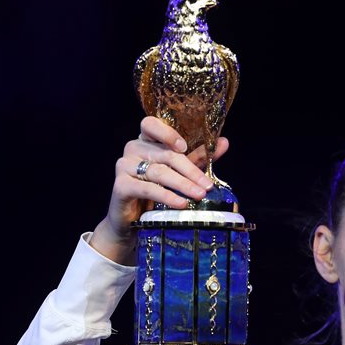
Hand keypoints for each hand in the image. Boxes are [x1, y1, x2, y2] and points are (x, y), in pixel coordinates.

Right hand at [90, 116, 230, 263]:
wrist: (132, 219)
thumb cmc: (156, 191)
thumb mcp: (180, 171)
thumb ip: (198, 157)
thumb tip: (223, 142)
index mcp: (146, 140)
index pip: (150, 124)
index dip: (167, 133)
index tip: (184, 147)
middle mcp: (133, 148)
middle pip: (165, 155)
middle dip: (190, 171)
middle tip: (207, 185)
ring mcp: (124, 166)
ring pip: (159, 172)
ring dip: (182, 185)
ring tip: (199, 195)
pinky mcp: (121, 185)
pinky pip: (147, 188)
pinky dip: (166, 196)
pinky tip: (181, 203)